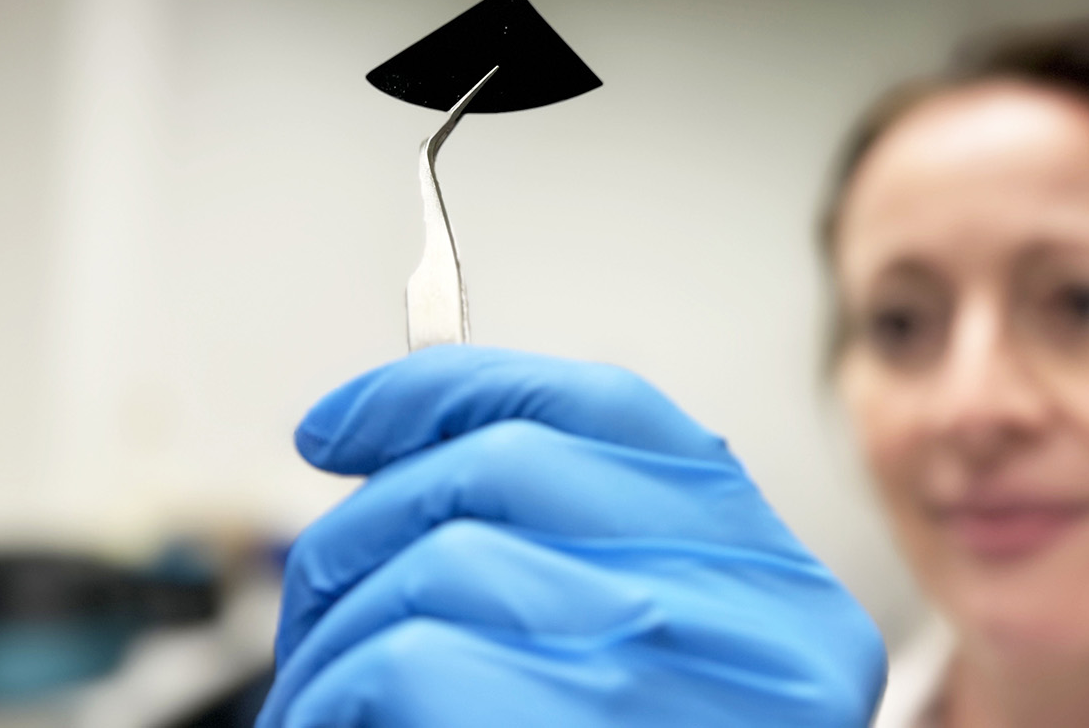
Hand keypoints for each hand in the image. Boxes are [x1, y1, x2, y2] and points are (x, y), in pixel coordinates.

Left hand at [257, 345, 885, 726]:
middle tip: (319, 598)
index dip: (450, 391)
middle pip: (499, 466)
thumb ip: (584, 559)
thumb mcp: (662, 670)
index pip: (602, 406)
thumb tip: (409, 443)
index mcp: (769, 581)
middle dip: (365, 521)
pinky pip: (402, 661)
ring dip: (334, 637)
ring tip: (328, 705)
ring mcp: (661, 683)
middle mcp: (742, 616)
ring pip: (432, 562)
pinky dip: (332, 701)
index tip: (347, 420)